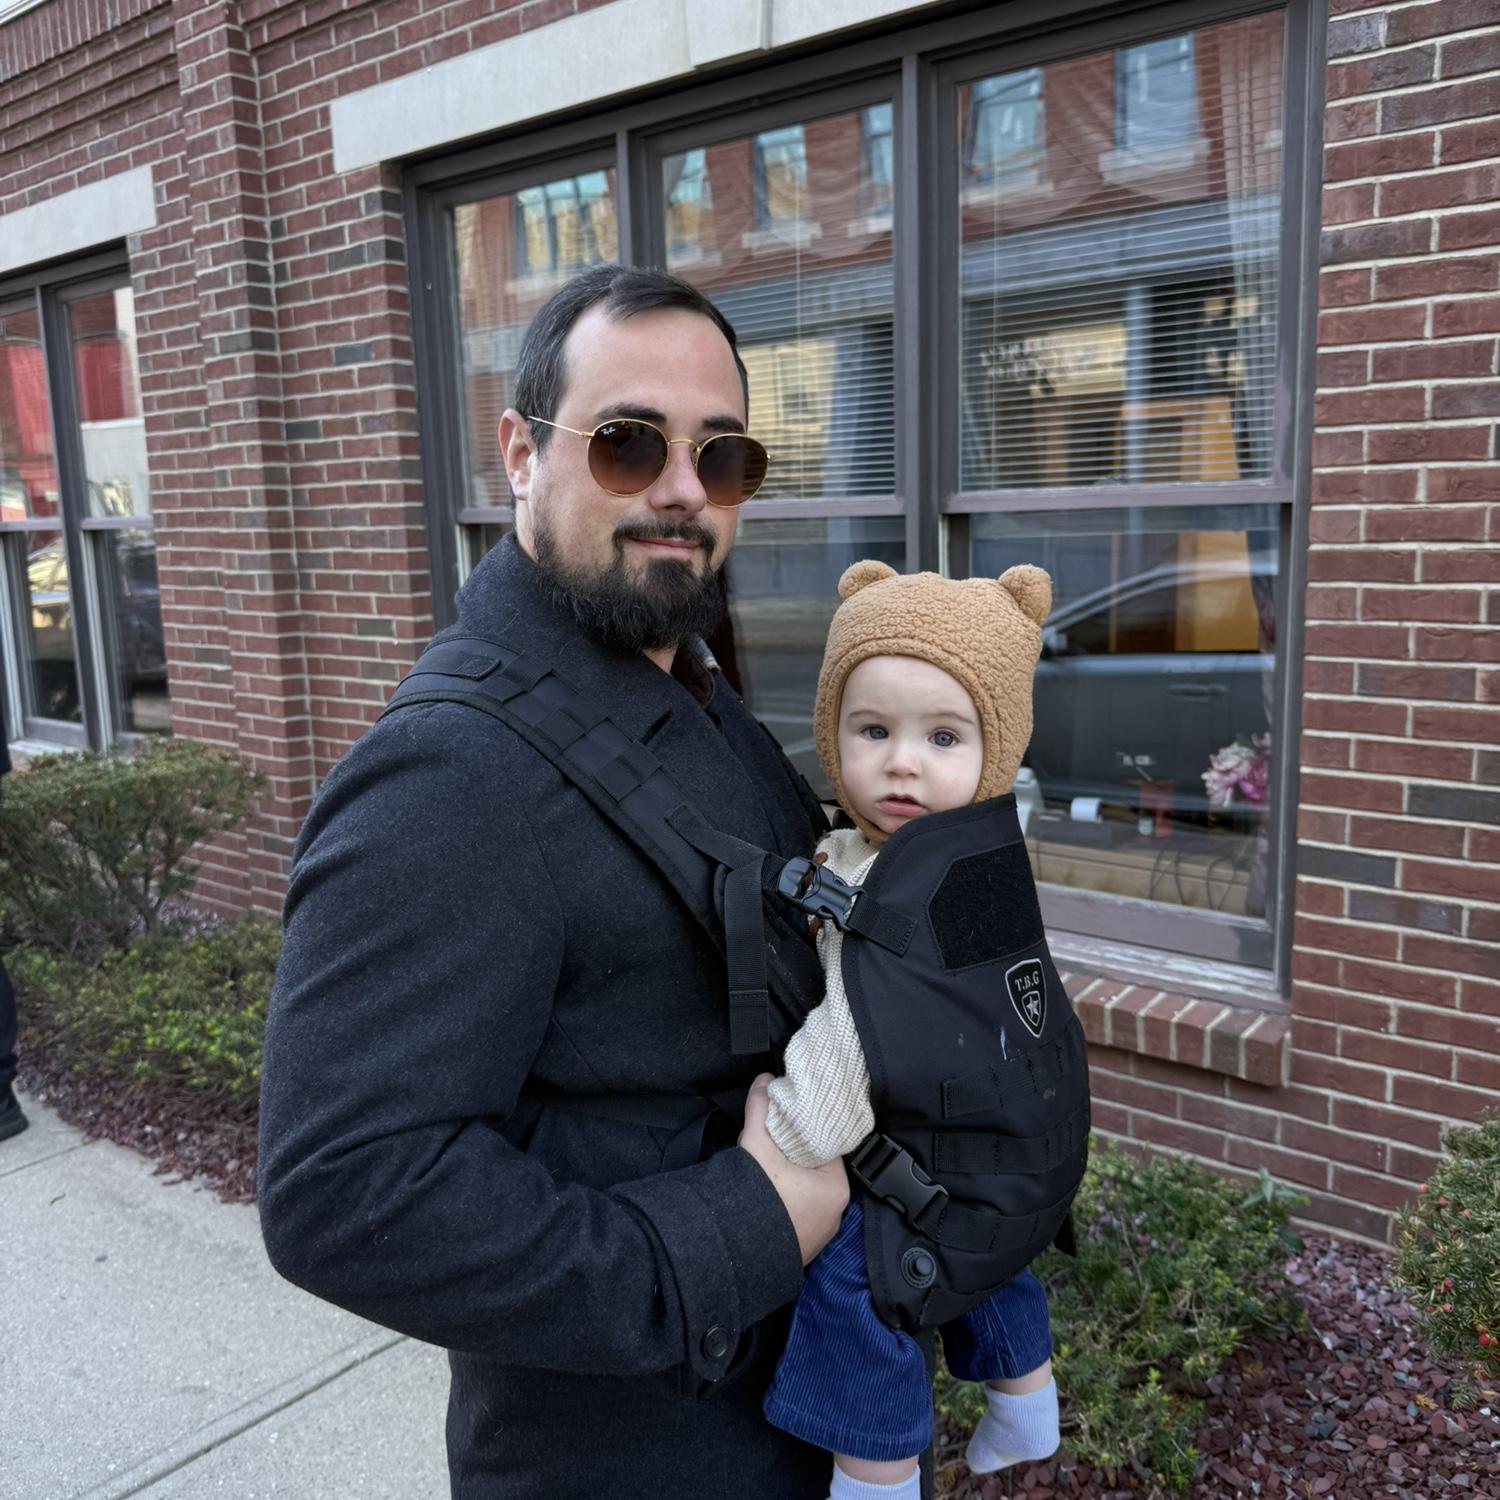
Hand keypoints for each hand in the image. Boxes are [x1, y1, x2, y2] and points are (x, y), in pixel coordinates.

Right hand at [738, 1073, 848, 1264]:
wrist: (734, 1253)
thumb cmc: (756, 1200)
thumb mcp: (757, 1144)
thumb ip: (761, 1108)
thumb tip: (765, 1080)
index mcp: (837, 1188)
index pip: (827, 1147)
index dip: (807, 1132)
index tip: (790, 1123)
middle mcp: (835, 1214)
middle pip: (816, 1170)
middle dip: (796, 1156)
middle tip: (775, 1143)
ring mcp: (819, 1234)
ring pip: (805, 1193)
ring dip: (788, 1181)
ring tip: (767, 1168)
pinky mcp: (801, 1246)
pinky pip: (796, 1215)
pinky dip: (783, 1203)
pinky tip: (766, 1194)